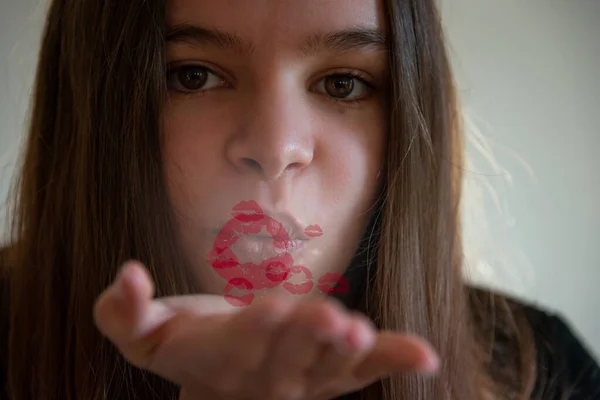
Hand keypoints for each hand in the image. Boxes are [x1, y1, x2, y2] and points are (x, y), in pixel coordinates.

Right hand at [94, 261, 439, 399]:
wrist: (221, 387)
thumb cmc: (184, 346)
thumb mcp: (140, 333)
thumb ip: (122, 310)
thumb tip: (124, 274)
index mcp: (223, 355)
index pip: (242, 343)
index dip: (258, 330)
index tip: (272, 312)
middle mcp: (269, 372)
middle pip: (292, 351)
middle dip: (310, 336)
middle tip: (333, 323)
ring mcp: (307, 376)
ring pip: (330, 365)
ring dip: (350, 352)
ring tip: (364, 336)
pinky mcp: (336, 371)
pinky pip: (367, 369)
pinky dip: (395, 359)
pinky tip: (425, 355)